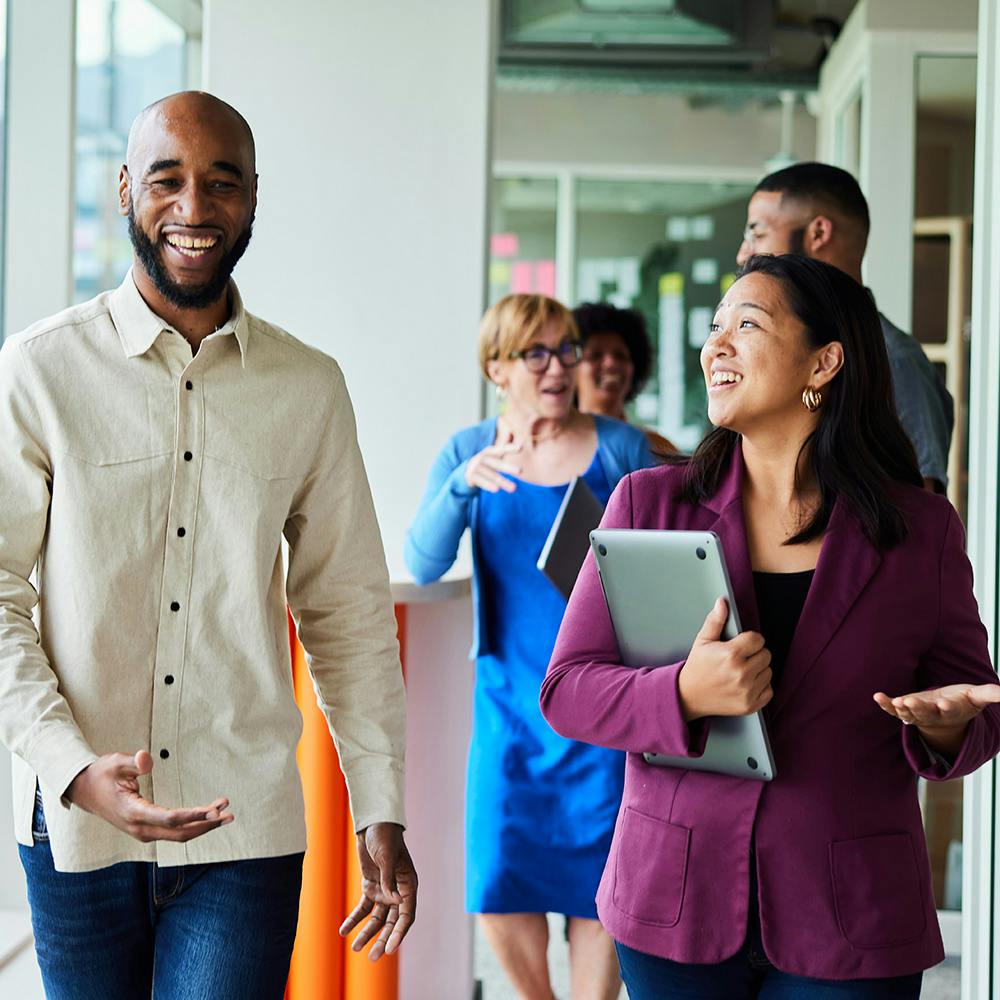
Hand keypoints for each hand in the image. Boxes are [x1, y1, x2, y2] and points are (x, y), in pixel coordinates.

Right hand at [66, 750, 232, 841]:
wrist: (84, 791)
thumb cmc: (101, 774)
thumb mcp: (114, 762)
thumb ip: (132, 762)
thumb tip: (146, 759)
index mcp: (133, 813)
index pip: (170, 819)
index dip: (194, 815)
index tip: (214, 810)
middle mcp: (139, 828)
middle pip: (179, 832)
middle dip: (206, 824)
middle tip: (229, 813)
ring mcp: (142, 832)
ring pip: (178, 836)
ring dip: (203, 827)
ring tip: (226, 814)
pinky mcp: (146, 830)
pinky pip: (174, 832)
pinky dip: (193, 826)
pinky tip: (208, 818)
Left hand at [340, 822, 417, 959]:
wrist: (373, 825)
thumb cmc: (385, 837)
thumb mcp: (387, 856)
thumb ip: (389, 878)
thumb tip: (394, 899)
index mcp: (409, 885)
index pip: (406, 915)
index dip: (399, 933)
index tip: (390, 948)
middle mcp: (398, 891)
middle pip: (392, 922)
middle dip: (383, 940)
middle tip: (373, 957)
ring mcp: (384, 891)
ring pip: (377, 919)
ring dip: (367, 934)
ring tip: (355, 948)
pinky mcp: (370, 887)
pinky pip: (363, 908)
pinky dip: (354, 919)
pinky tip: (343, 930)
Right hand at [464, 431, 521, 492]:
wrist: (466, 471)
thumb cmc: (486, 464)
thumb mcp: (493, 457)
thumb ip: (504, 451)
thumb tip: (514, 442)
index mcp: (489, 451)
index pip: (501, 449)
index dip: (510, 448)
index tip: (521, 448)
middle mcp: (482, 457)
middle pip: (497, 464)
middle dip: (509, 467)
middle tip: (520, 471)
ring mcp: (476, 467)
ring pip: (492, 475)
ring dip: (503, 482)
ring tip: (514, 488)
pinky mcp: (471, 476)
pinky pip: (482, 481)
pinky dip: (489, 485)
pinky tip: (497, 489)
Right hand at [677, 598, 772, 721]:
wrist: (688, 696)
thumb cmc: (697, 667)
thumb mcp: (702, 641)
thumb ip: (715, 620)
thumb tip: (722, 602)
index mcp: (731, 654)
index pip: (758, 639)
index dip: (750, 640)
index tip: (742, 645)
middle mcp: (741, 673)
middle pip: (766, 655)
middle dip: (755, 654)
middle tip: (740, 658)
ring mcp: (746, 690)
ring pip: (768, 671)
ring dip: (758, 670)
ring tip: (741, 671)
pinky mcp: (750, 704)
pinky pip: (769, 690)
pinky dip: (760, 687)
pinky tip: (746, 683)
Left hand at [873, 683, 999, 755]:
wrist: (944, 713)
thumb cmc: (961, 701)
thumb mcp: (976, 696)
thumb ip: (990, 693)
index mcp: (952, 710)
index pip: (951, 709)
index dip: (948, 707)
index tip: (944, 703)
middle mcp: (933, 714)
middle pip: (926, 713)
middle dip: (919, 708)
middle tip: (910, 703)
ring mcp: (917, 714)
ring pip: (909, 714)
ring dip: (901, 709)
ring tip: (896, 702)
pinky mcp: (905, 711)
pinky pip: (893, 710)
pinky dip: (885, 704)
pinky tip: (878, 696)